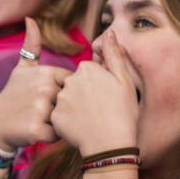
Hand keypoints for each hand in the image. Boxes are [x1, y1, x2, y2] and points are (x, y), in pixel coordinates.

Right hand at [0, 18, 69, 151]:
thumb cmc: (12, 95)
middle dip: (61, 109)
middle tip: (41, 110)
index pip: (71, 85)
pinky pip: (57, 135)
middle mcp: (44, 88)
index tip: (44, 96)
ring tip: (39, 119)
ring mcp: (40, 109)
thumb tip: (30, 18)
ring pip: (66, 119)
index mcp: (46, 72)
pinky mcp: (37, 129)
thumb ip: (32, 45)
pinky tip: (35, 130)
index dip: (61, 93)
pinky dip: (49, 137)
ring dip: (57, 123)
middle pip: (71, 102)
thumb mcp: (21, 68)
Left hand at [51, 30, 139, 153]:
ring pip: (67, 100)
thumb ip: (114, 55)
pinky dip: (69, 122)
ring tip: (91, 120)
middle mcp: (70, 81)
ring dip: (76, 108)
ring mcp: (60, 99)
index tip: (107, 97)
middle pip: (76, 84)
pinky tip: (81, 128)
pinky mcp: (55, 117)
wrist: (111, 145)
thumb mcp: (125, 81)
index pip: (88, 72)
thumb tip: (109, 33)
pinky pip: (61, 116)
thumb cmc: (123, 113)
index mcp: (87, 69)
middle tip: (100, 110)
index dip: (99, 85)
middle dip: (85, 94)